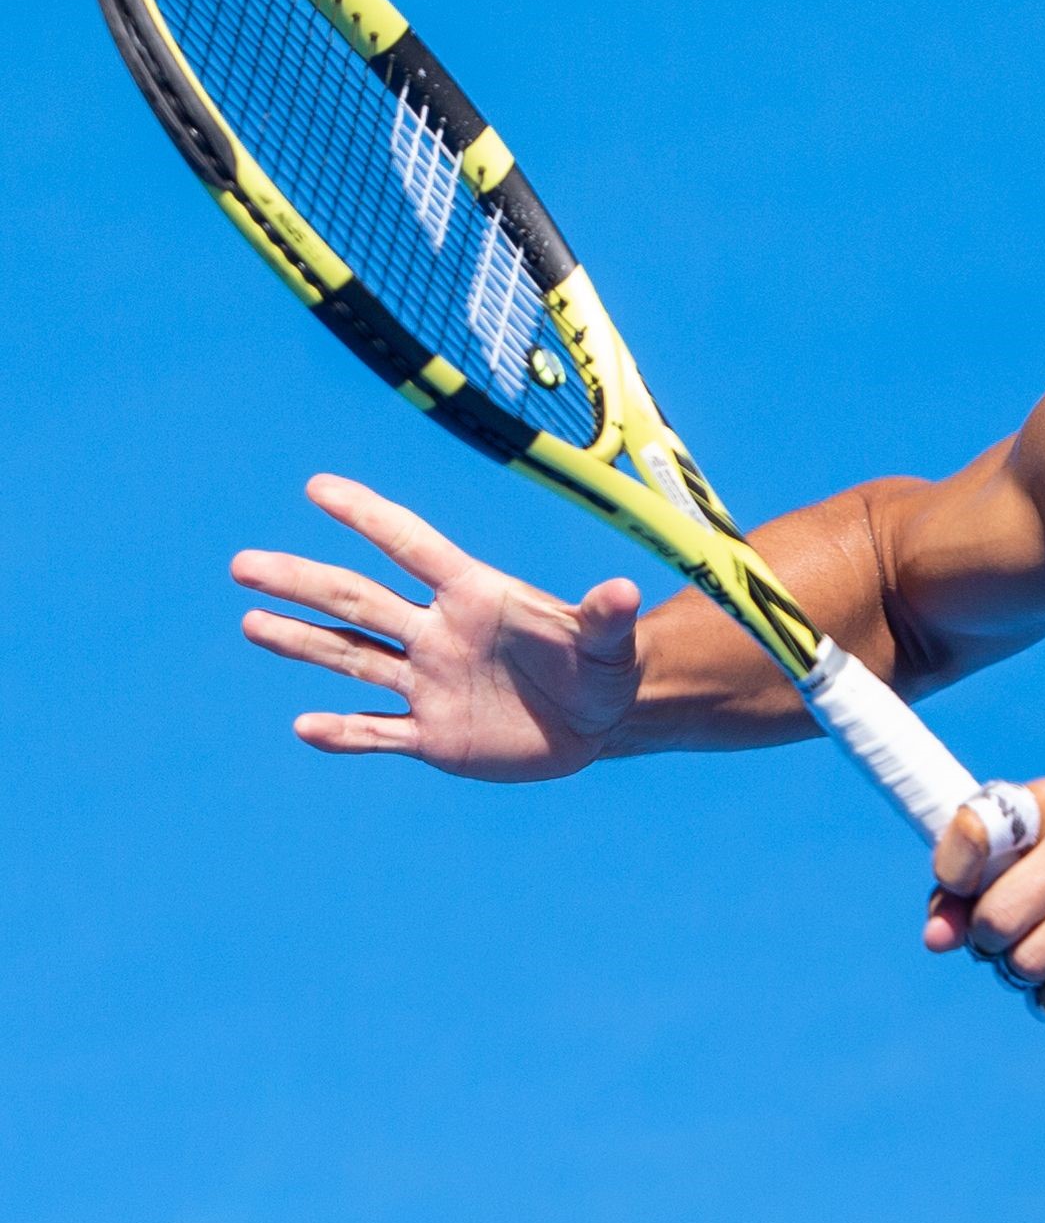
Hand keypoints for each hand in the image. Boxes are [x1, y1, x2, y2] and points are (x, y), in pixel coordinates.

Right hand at [232, 474, 642, 780]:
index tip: (318, 488)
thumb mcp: (609, 645)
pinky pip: (377, 732)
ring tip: (251, 622)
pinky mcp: (432, 735)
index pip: (412, 547)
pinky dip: (343, 733)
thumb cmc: (601, 667)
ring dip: (302, 643)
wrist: (599, 723)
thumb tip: (624, 590)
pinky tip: (304, 728)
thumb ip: (605, 618)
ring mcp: (428, 683)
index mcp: (474, 596)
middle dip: (303, 582)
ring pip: (352, 658)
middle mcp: (437, 632)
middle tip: (243, 565)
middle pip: (358, 600)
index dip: (370, 517)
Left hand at [922, 778, 1044, 1015]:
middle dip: (989, 938)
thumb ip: (963, 891)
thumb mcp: (1024, 860)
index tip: (961, 889)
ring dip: (1023, 970)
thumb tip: (937, 938)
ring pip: (1026, 962)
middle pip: (995, 918)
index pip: (973, 830)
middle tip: (1012, 931)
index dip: (952, 874)